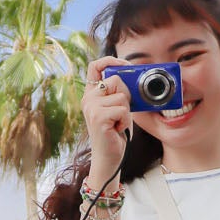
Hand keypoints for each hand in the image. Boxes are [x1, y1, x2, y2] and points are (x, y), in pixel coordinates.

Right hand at [82, 55, 132, 179]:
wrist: (109, 158)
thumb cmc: (115, 134)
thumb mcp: (118, 108)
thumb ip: (119, 93)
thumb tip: (132, 76)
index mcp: (91, 94)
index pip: (95, 66)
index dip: (110, 60)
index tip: (125, 65)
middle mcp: (88, 99)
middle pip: (115, 80)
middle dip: (126, 95)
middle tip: (121, 113)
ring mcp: (91, 107)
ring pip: (122, 96)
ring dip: (126, 112)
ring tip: (117, 124)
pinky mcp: (98, 117)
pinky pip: (123, 109)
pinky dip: (125, 121)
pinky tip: (117, 129)